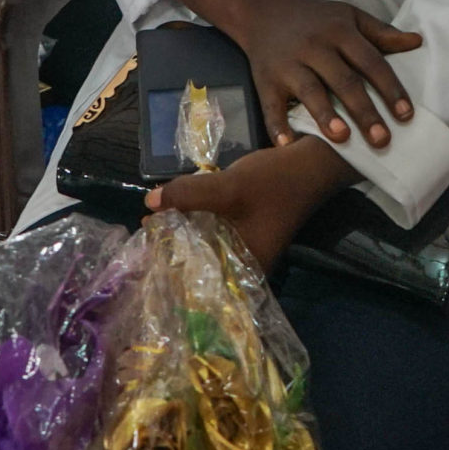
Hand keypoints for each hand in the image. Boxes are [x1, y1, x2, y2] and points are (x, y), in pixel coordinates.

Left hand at [148, 136, 358, 268]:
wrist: (310, 164)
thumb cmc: (274, 182)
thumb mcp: (229, 187)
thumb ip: (188, 195)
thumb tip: (148, 203)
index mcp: (245, 267)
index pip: (201, 285)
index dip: (170, 276)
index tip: (142, 263)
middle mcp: (245, 266)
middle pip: (200, 270)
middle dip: (171, 258)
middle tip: (138, 246)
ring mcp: (244, 249)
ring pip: (204, 251)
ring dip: (180, 241)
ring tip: (149, 232)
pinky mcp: (242, 232)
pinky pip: (211, 237)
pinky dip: (194, 230)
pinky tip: (173, 220)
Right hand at [172, 0, 420, 147]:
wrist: (264, 9)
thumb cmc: (317, 19)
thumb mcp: (350, 17)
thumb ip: (382, 33)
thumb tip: (418, 42)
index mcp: (340, 32)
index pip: (371, 62)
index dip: (389, 88)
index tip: (406, 115)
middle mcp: (315, 47)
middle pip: (343, 80)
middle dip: (364, 111)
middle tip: (382, 140)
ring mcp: (289, 64)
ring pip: (310, 91)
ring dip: (325, 115)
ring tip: (343, 138)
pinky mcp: (265, 79)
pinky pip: (271, 105)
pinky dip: (277, 125)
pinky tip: (287, 145)